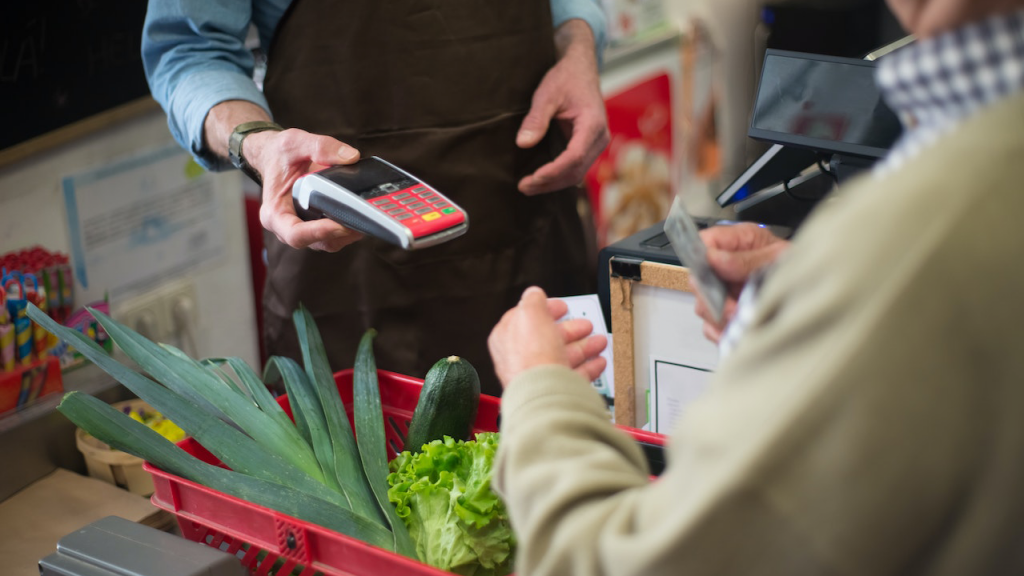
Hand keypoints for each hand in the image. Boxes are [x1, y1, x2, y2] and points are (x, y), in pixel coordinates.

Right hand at [246, 128, 365, 251]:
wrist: (276, 157)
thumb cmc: (280, 154)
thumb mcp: (295, 143)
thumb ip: (321, 147)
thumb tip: (351, 157)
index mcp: (275, 213)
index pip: (295, 234)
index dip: (318, 233)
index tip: (339, 225)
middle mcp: (287, 227)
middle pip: (317, 242)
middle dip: (341, 233)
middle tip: (363, 219)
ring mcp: (304, 229)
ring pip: (329, 242)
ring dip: (349, 233)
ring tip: (366, 216)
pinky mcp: (317, 227)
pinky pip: (335, 236)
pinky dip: (349, 228)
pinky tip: (361, 214)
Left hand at [488, 287, 607, 387]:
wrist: (544, 394)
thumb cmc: (532, 356)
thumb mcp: (531, 314)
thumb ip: (533, 300)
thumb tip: (534, 294)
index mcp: (507, 338)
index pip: (526, 318)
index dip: (546, 310)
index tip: (562, 307)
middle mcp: (520, 358)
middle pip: (548, 339)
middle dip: (570, 330)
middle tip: (585, 325)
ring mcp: (539, 376)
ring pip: (564, 357)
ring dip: (584, 347)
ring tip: (599, 342)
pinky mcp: (555, 390)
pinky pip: (574, 376)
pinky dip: (588, 368)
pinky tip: (598, 362)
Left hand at [516, 20, 608, 195]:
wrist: (580, 69)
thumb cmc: (565, 79)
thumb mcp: (546, 94)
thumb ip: (536, 119)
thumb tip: (523, 144)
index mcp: (593, 124)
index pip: (574, 156)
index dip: (554, 171)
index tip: (533, 178)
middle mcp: (600, 137)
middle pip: (576, 170)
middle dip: (550, 182)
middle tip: (523, 187)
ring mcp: (596, 144)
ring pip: (577, 173)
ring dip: (553, 183)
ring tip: (527, 186)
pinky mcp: (589, 146)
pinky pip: (576, 167)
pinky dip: (558, 175)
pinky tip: (539, 179)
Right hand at [696, 223, 789, 341]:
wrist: (816, 287)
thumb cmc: (800, 267)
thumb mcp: (780, 257)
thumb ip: (747, 259)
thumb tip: (715, 259)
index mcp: (737, 242)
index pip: (704, 243)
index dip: (704, 258)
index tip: (715, 273)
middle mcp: (725, 266)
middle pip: (698, 280)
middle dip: (714, 296)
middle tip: (734, 306)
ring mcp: (723, 291)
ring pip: (703, 306)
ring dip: (721, 316)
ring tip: (744, 318)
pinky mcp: (725, 314)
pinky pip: (711, 327)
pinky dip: (723, 332)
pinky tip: (740, 329)